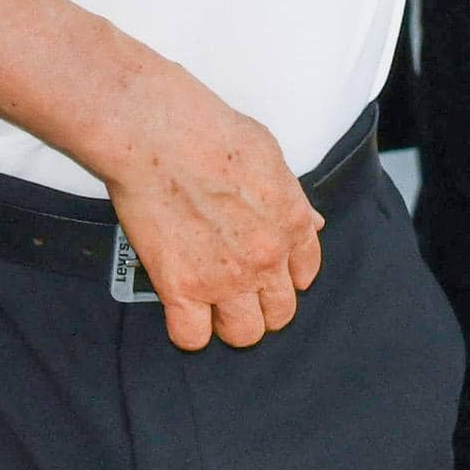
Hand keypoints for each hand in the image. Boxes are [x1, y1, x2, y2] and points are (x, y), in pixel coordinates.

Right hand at [91, 65, 324, 352]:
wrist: (158, 134)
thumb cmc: (208, 131)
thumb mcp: (269, 154)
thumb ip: (291, 197)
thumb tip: (311, 224)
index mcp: (292, 223)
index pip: (306, 273)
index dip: (287, 276)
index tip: (271, 273)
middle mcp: (266, 258)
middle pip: (279, 314)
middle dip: (262, 305)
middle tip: (238, 289)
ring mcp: (225, 278)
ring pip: (243, 334)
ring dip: (230, 323)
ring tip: (211, 305)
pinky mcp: (181, 288)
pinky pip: (192, 337)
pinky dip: (187, 329)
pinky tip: (181, 308)